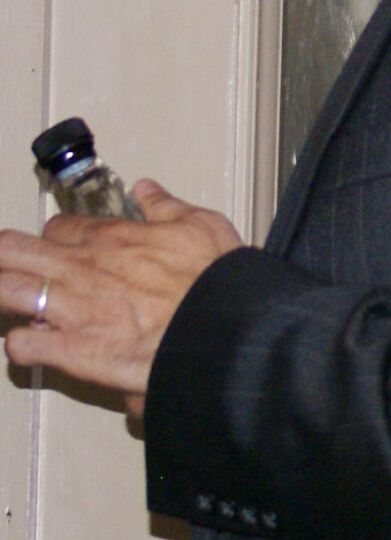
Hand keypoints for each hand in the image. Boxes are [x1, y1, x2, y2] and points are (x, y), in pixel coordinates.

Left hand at [0, 180, 243, 411]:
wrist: (221, 330)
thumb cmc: (216, 280)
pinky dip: (21, 345)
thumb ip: (167, 205)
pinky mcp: (70, 350)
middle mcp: (80, 269)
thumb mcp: (202, 225)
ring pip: (7, 290)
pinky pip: (21, 345)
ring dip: (5, 292)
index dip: (57, 235)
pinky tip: (33, 344)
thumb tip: (146, 189)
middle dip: (6, 254)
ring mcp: (70, 310)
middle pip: (13, 250)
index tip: (62, 244)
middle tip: (9, 262)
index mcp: (111, 238)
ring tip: (11, 298)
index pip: (59, 227)